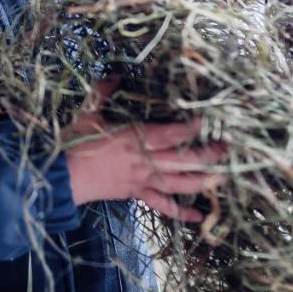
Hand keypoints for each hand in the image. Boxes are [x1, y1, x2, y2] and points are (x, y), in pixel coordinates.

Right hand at [65, 78, 224, 221]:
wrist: (64, 177)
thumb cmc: (75, 144)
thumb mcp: (88, 114)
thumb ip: (103, 93)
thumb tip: (114, 75)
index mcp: (136, 138)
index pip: (172, 133)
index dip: (194, 128)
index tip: (211, 122)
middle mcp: (146, 161)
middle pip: (186, 161)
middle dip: (209, 155)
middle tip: (228, 149)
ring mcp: (144, 181)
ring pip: (181, 184)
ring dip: (204, 181)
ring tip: (223, 176)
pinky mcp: (138, 195)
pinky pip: (163, 206)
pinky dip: (181, 212)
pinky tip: (198, 216)